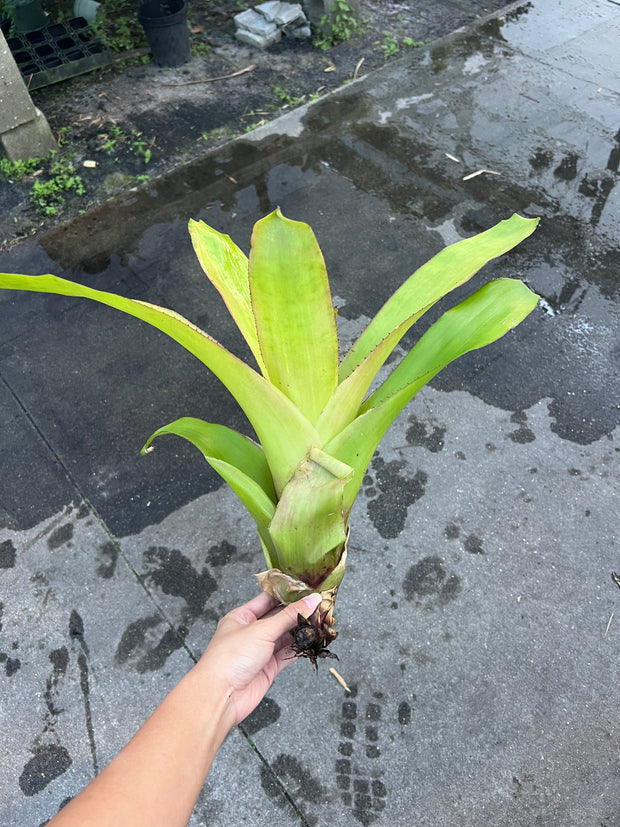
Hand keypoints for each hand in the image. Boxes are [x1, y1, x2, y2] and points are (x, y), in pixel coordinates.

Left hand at [194, 591, 321, 726]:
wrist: (221, 696)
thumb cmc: (229, 659)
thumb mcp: (261, 630)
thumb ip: (288, 616)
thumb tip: (310, 600)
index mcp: (242, 617)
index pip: (268, 599)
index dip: (287, 593)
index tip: (307, 588)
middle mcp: (251, 632)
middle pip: (279, 617)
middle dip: (298, 612)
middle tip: (319, 605)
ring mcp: (260, 650)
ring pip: (285, 636)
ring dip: (301, 630)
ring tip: (320, 622)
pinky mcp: (268, 668)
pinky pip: (288, 654)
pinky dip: (300, 648)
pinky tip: (311, 642)